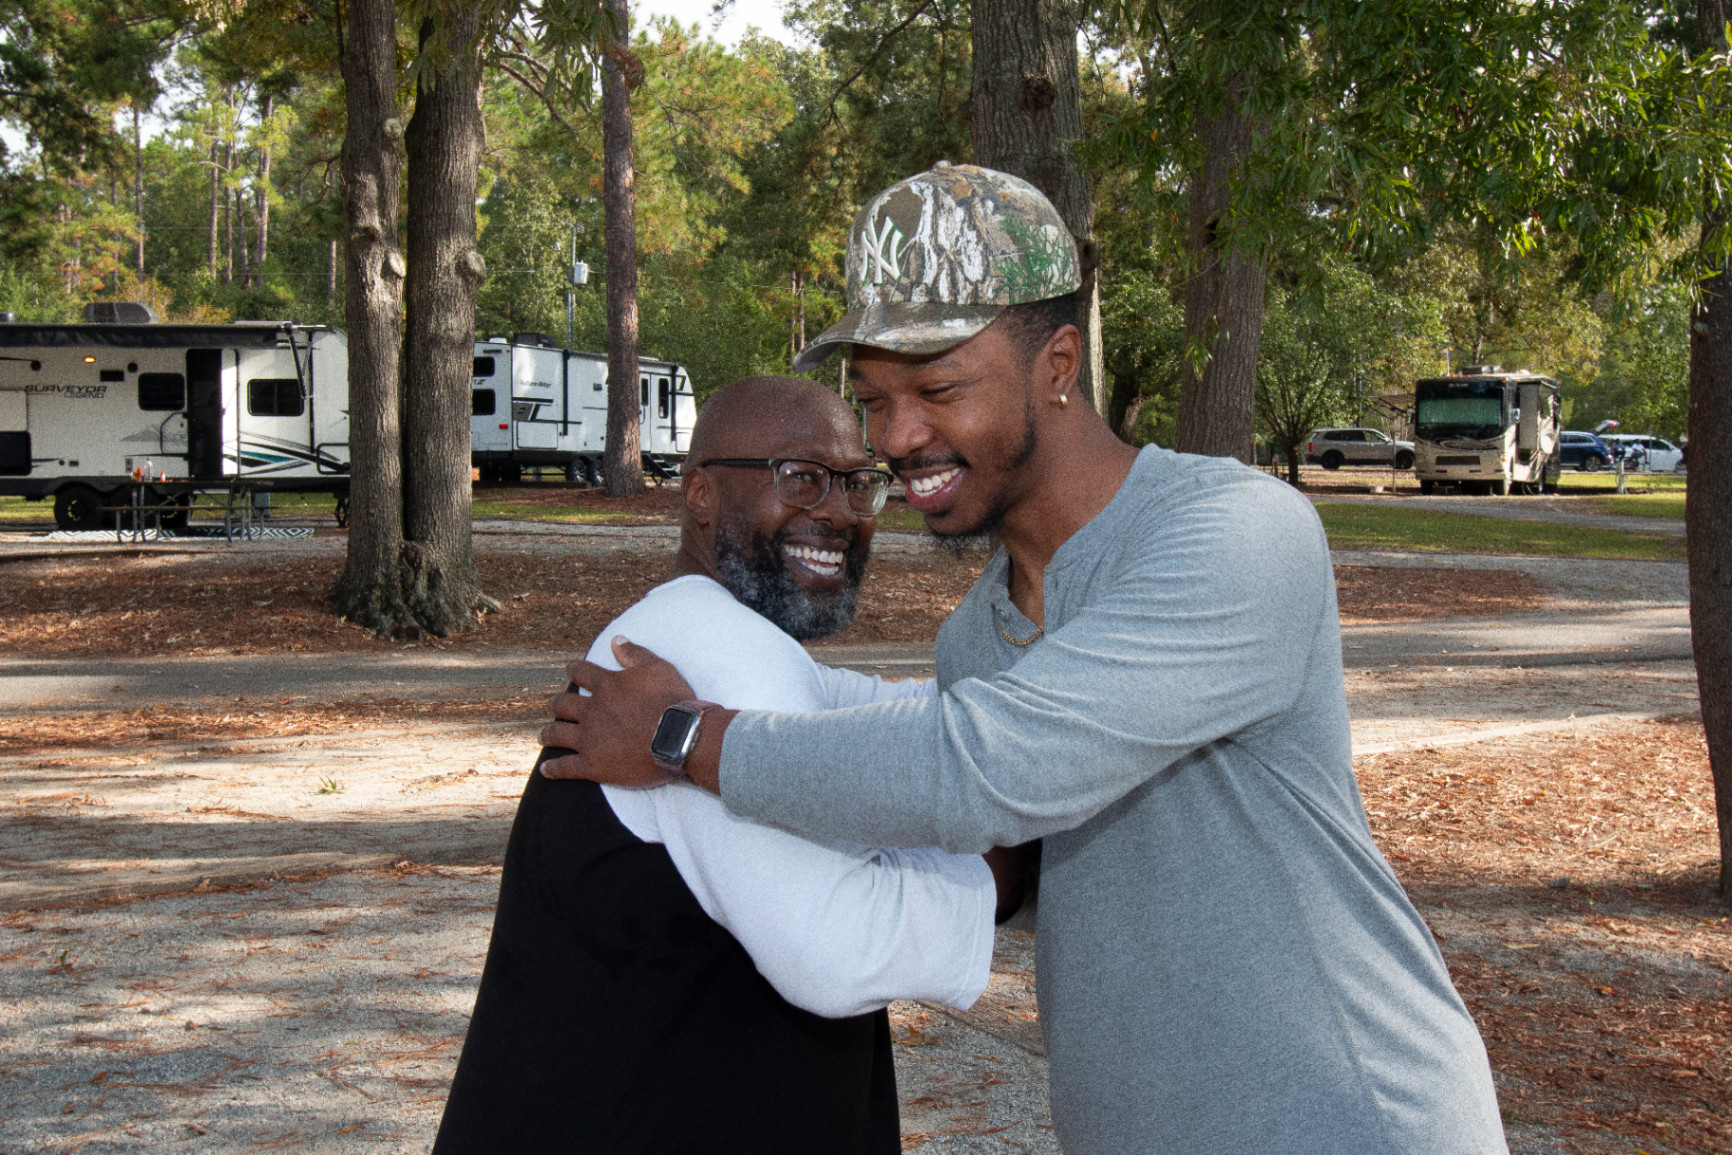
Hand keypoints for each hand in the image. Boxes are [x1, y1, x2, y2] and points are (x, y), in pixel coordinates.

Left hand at [539, 637, 695, 786]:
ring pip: (557, 734)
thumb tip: (615, 639)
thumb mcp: (657, 668)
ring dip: (548, 734)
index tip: (570, 669)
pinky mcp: (593, 764)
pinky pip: (565, 767)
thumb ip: (634, 653)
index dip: (574, 669)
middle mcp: (592, 711)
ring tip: (543, 735)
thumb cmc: (671, 701)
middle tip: (554, 706)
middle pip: (562, 704)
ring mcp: (589, 739)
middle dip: (556, 704)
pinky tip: (545, 769)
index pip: (581, 672)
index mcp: (606, 686)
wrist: (679, 738)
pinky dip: (553, 769)